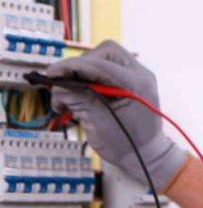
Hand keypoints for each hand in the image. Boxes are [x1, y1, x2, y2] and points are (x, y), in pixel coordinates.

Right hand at [48, 40, 187, 190]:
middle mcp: (139, 74)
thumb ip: (80, 101)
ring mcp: (135, 76)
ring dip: (81, 72)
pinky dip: (87, 78)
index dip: (73, 66)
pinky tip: (75, 96)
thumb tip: (58, 86)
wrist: (146, 154)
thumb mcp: (99, 124)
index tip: (52, 74)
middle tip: (61, 85)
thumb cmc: (127, 144)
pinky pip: (105, 69)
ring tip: (66, 96)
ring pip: (103, 58)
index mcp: (137, 84)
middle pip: (104, 53)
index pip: (101, 64)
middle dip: (79, 66)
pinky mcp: (127, 81)